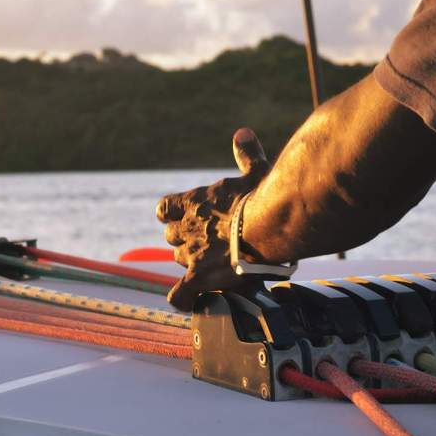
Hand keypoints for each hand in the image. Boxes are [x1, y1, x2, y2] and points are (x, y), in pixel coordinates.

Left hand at [156, 127, 271, 309]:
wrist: (270, 224)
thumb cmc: (266, 197)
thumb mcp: (256, 170)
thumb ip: (246, 154)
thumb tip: (242, 134)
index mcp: (195, 201)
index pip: (165, 208)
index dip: (173, 215)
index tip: (185, 217)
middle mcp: (187, 227)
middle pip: (171, 236)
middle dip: (185, 240)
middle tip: (209, 244)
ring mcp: (191, 254)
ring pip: (178, 260)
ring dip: (191, 264)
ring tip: (213, 268)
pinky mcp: (198, 277)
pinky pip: (178, 294)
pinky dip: (182, 299)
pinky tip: (189, 301)